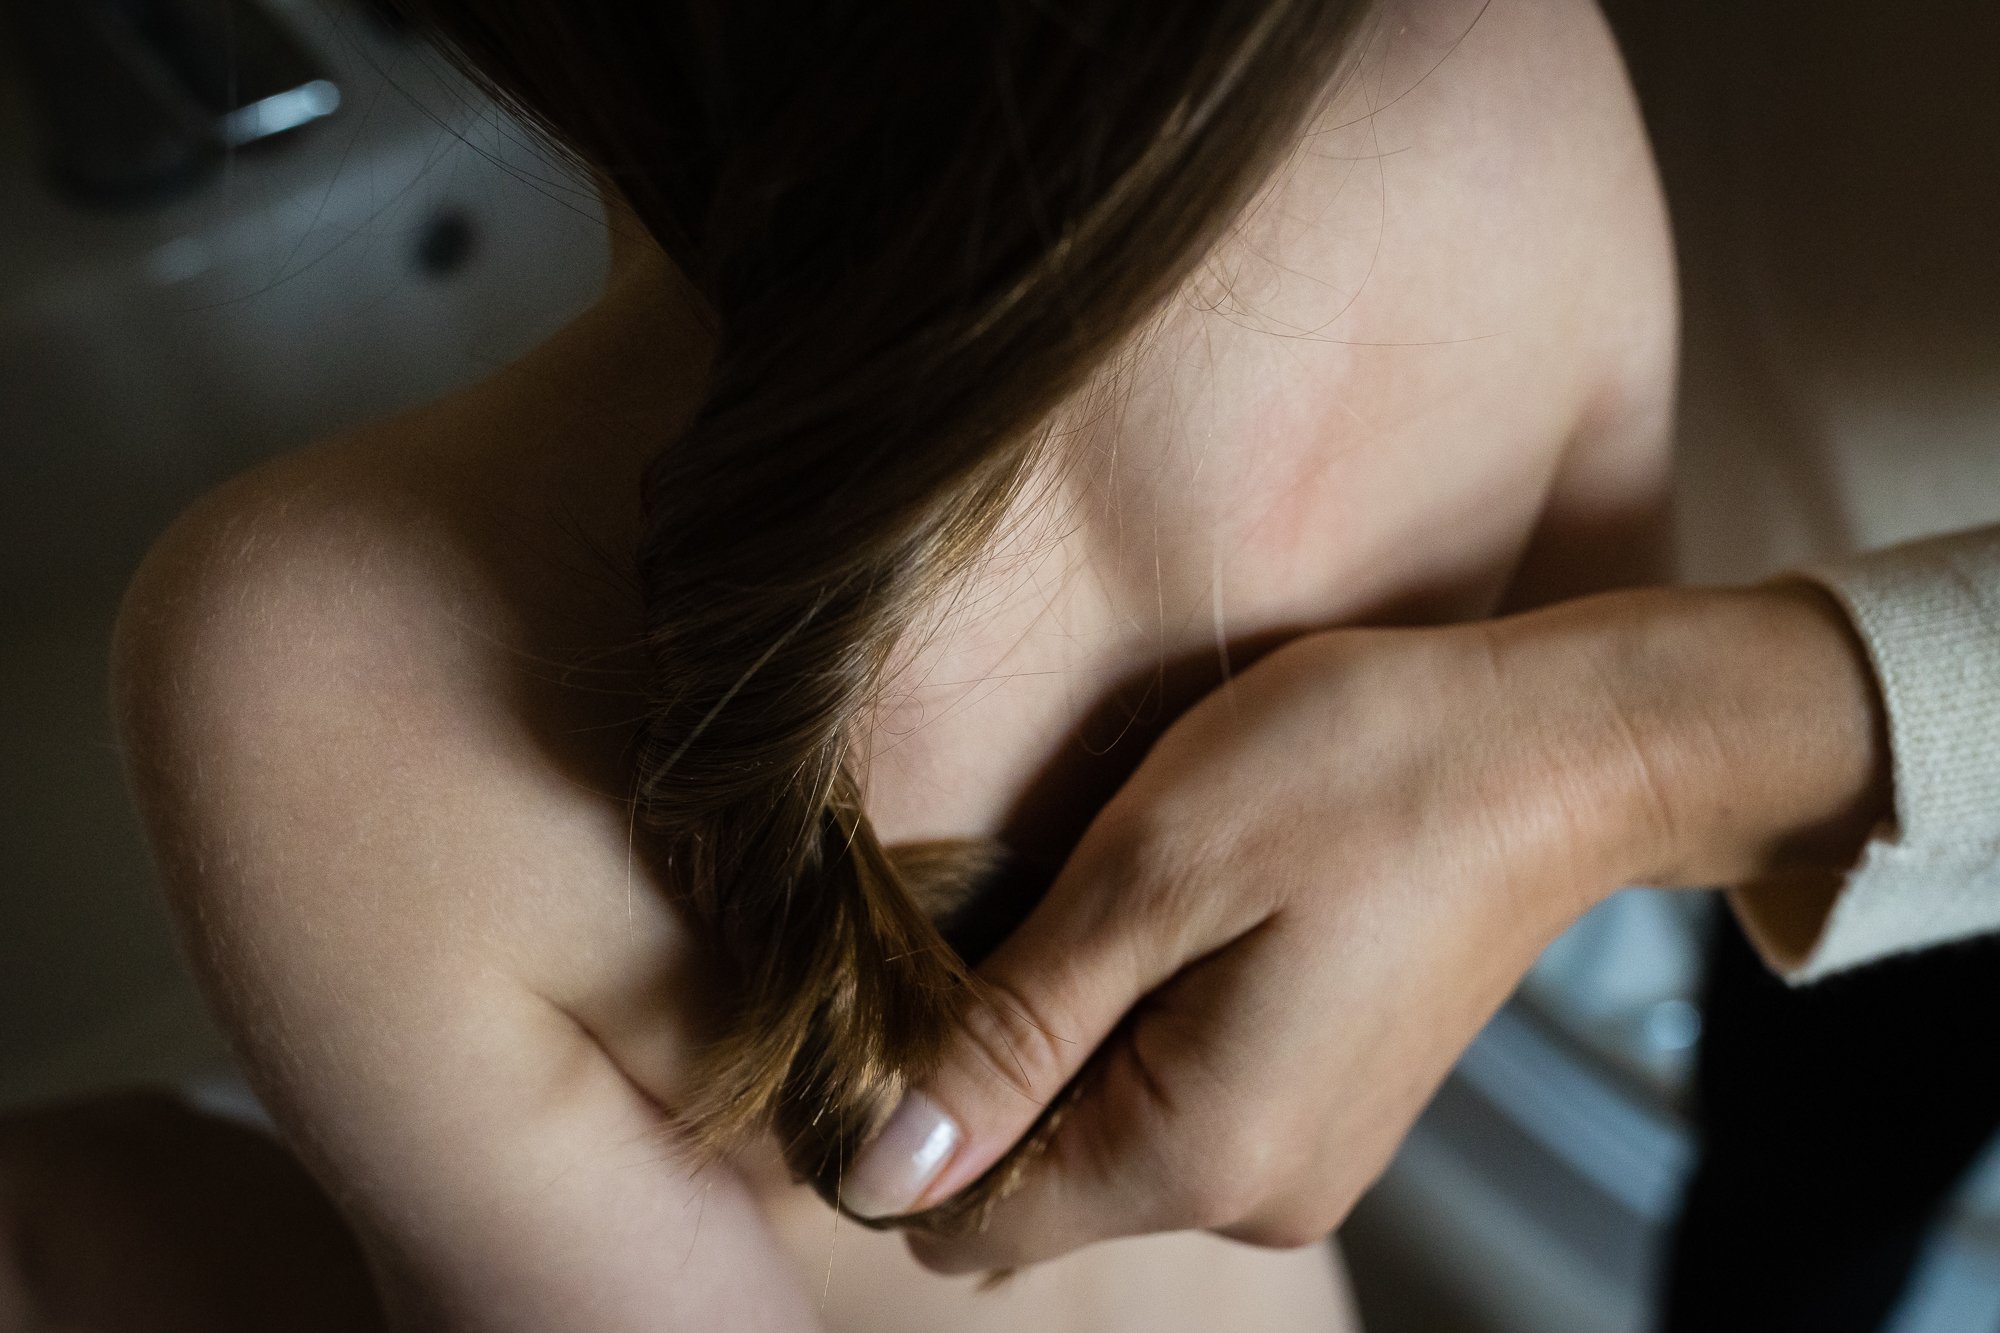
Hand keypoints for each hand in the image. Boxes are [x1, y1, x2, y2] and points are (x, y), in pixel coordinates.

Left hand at [840, 583, 1887, 1269]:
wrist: (1565, 748)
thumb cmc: (1362, 775)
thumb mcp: (1153, 875)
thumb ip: (1009, 1037)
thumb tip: (883, 1172)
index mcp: (1197, 1158)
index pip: (967, 1221)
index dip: (909, 1113)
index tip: (931, 976)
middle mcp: (1251, 1200)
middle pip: (1034, 1183)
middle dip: (998, 1062)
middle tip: (1048, 899)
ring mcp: (1300, 1162)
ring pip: (1101, 1137)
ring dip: (1075, 1033)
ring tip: (1138, 895)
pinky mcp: (1326, 1111)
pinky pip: (1176, 1103)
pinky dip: (1144, 1024)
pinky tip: (1189, 920)